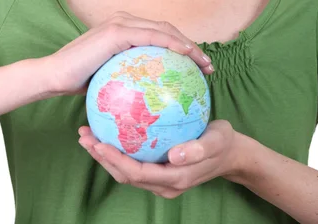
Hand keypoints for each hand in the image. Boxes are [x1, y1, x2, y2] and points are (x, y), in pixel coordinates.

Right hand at [43, 11, 212, 95]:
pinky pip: (153, 37)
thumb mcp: (110, 78)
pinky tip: (186, 57)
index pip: (160, 35)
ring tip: (204, 64)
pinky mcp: (118, 31)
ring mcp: (121, 23)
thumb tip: (151, 95)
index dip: (181, 47)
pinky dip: (172, 44)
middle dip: (190, 46)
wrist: (54, 76)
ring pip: (164, 30)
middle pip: (167, 29)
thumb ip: (129, 76)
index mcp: (123, 29)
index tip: (198, 67)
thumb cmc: (79, 82)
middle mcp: (124, 21)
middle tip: (207, 66)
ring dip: (187, 45)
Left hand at [77, 120, 244, 198]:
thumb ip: (197, 149)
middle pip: (125, 175)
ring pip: (127, 172)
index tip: (98, 142)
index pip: (136, 173)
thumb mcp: (216, 141)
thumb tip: (173, 156)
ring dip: (106, 155)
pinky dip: (119, 151)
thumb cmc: (224, 143)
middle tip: (85, 135)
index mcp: (174, 178)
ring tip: (89, 135)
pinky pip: (134, 164)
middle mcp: (164, 184)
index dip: (114, 160)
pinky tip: (111, 132)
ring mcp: (162, 180)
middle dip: (102, 157)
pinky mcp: (161, 171)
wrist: (232, 154)